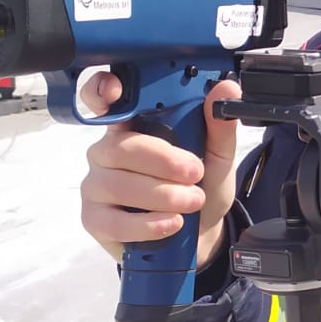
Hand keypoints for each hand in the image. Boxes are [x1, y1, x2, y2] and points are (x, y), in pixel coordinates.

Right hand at [78, 71, 242, 268]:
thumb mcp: (218, 155)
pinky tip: (172, 223)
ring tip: (192, 202)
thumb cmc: (200, 186)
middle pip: (121, 147)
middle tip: (195, 173)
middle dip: (163, 161)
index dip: (101, 91)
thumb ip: (219, 124)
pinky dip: (148, 224)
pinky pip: (114, 221)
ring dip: (163, 196)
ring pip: (118, 185)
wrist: (200, 233)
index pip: (104, 101)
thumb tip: (226, 88)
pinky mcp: (95, 219)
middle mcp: (107, 152)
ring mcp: (96, 185)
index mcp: (132, 126)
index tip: (116, 90)